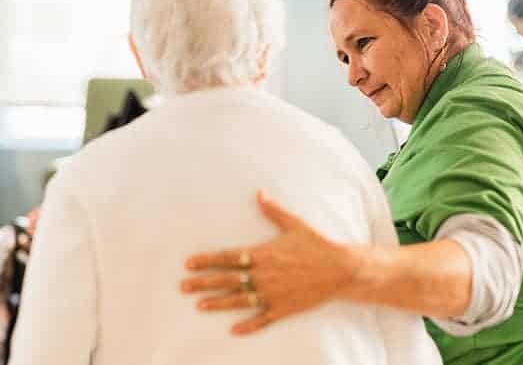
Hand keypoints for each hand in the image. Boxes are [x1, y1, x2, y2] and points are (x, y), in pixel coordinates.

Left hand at [181, 191, 357, 334]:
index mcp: (263, 254)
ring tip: (199, 305)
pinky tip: (233, 330)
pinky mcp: (283, 308)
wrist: (340, 270)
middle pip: (227, 279)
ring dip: (218, 303)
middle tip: (183, 286)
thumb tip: (259, 193)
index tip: (189, 263)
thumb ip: (273, 211)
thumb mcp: (294, 224)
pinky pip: (262, 319)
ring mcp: (273, 293)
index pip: (228, 257)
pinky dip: (248, 325)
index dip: (207, 260)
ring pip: (239, 300)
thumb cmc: (316, 245)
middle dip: (203, 282)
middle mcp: (264, 275)